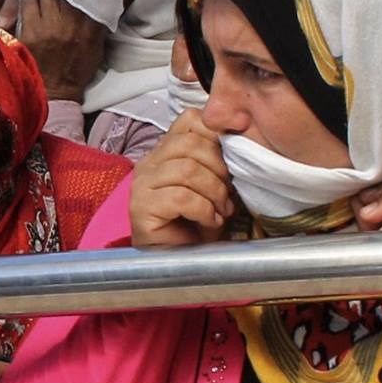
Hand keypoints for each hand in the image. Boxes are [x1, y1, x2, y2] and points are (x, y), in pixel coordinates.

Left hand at [18, 0, 106, 100]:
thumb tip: (100, 1)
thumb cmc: (77, 70)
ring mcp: (49, 27)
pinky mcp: (30, 32)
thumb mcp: (97, 47)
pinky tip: (31, 8)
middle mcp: (71, 23)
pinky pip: (27, 3)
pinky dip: (28, 2)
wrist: (58, 93)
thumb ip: (98, 24)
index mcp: (90, 26)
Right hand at [128, 108, 234, 247]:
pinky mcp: (141, 208)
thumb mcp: (213, 184)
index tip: (234, 154)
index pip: (189, 120)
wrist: (179, 262)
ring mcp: (141, 185)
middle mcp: (149, 163)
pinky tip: (210, 222)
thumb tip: (240, 137)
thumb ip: (217, 160)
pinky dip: (204, 210)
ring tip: (221, 211)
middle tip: (228, 195)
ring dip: (214, 192)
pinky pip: (180, 197)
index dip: (216, 132)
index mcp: (166, 151)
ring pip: (186, 170)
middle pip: (189, 144)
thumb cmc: (198, 224)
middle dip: (219, 169)